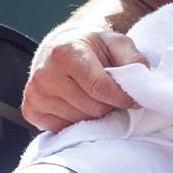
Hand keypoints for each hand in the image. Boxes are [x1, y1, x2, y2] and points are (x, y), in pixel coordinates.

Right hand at [22, 29, 144, 131]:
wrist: (59, 49)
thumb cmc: (92, 49)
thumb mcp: (116, 44)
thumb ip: (133, 59)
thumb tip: (141, 81)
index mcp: (65, 52)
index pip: (99, 88)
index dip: (121, 98)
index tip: (132, 100)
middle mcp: (45, 73)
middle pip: (92, 108)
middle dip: (109, 106)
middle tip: (110, 96)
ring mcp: (35, 94)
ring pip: (80, 121)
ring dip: (94, 115)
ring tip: (93, 98)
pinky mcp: (30, 111)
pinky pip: (64, 129)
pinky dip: (77, 122)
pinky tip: (77, 105)